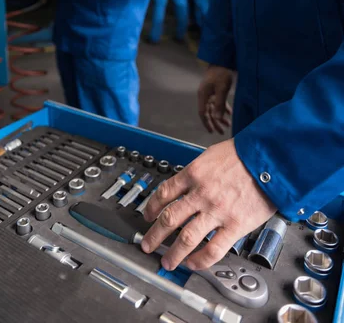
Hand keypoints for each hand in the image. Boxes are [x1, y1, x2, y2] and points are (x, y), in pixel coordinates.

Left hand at [142, 139, 276, 270]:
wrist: (270, 158)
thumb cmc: (244, 154)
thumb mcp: (211, 156)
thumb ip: (197, 173)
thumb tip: (185, 186)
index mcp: (193, 173)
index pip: (164, 193)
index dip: (152, 207)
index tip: (149, 215)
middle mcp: (201, 193)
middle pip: (169, 218)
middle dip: (154, 234)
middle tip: (147, 243)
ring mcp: (217, 211)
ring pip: (186, 238)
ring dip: (173, 253)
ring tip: (167, 262)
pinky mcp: (235, 225)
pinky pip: (213, 249)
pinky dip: (200, 260)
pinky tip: (193, 263)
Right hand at [198, 65, 232, 133]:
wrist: (222, 60)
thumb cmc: (221, 74)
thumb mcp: (222, 90)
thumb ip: (219, 104)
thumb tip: (217, 118)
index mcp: (203, 95)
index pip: (202, 113)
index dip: (207, 123)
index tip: (212, 131)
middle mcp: (204, 95)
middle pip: (208, 112)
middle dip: (215, 122)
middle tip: (222, 132)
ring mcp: (209, 92)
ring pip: (213, 108)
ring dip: (220, 116)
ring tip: (227, 124)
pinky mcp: (215, 90)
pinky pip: (218, 102)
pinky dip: (223, 108)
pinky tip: (229, 113)